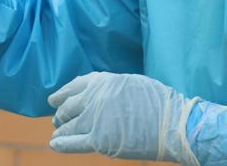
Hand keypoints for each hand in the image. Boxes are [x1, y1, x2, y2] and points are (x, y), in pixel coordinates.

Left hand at [49, 72, 197, 163]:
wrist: (172, 123)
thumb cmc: (158, 103)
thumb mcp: (131, 83)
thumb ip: (110, 86)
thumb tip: (96, 92)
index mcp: (103, 81)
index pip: (74, 86)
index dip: (62, 94)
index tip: (54, 100)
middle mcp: (95, 98)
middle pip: (69, 107)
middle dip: (61, 114)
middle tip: (58, 119)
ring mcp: (95, 119)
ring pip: (69, 126)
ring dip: (61, 129)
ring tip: (57, 132)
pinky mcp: (100, 140)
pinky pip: (74, 143)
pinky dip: (62, 144)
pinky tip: (54, 144)